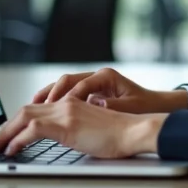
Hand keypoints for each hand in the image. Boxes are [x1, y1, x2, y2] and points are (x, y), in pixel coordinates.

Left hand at [0, 98, 168, 157]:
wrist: (133, 132)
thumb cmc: (118, 136)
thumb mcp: (90, 130)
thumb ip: (73, 130)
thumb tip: (58, 139)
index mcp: (72, 103)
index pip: (37, 107)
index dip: (19, 121)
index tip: (9, 134)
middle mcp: (66, 103)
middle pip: (26, 109)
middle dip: (7, 126)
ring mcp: (65, 112)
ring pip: (25, 116)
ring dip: (7, 132)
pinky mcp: (66, 125)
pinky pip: (33, 129)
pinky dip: (17, 139)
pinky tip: (12, 149)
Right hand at [31, 68, 187, 113]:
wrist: (155, 107)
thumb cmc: (144, 107)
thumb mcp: (130, 107)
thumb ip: (112, 105)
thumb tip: (95, 103)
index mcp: (106, 76)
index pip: (80, 85)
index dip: (65, 97)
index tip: (53, 109)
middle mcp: (97, 76)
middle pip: (66, 81)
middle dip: (49, 94)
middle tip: (34, 107)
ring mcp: (93, 83)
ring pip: (64, 86)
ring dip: (48, 96)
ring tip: (32, 108)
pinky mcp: (91, 92)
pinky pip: (68, 93)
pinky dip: (55, 101)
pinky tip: (44, 111)